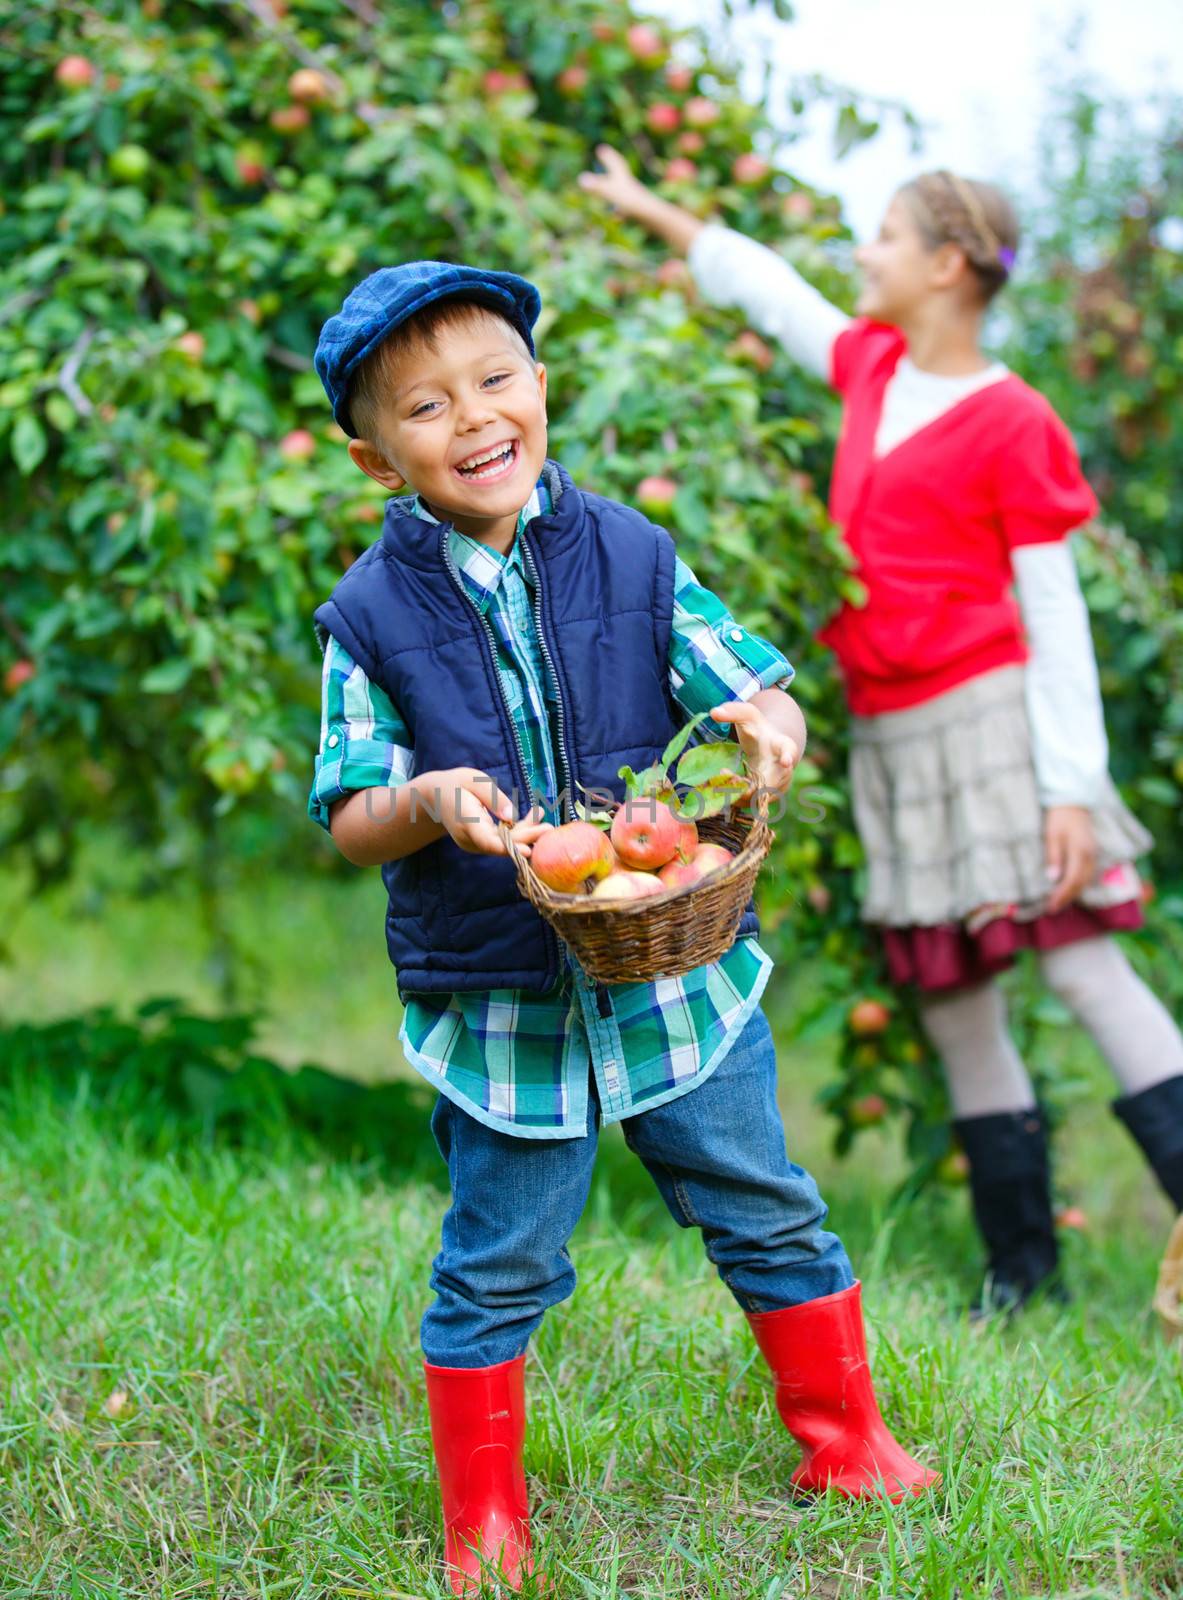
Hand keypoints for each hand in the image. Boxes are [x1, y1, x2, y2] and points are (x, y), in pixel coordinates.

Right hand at [436, 771, 551, 857]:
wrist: (435, 796)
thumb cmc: (455, 784)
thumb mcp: (473, 780)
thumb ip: (493, 797)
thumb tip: (513, 815)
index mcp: (466, 821)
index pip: (487, 841)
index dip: (509, 848)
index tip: (528, 850)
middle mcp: (469, 838)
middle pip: (501, 844)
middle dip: (526, 837)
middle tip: (548, 828)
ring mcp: (474, 843)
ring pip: (504, 843)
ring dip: (525, 832)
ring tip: (541, 815)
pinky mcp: (480, 842)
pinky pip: (501, 840)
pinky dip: (518, 830)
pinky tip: (534, 816)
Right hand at [577, 143, 650, 217]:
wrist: (650, 215)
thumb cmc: (629, 201)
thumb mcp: (609, 193)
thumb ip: (595, 186)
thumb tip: (581, 179)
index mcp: (621, 176)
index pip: (614, 163)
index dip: (607, 156)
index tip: (602, 149)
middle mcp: (628, 184)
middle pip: (620, 173)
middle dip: (614, 167)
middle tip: (610, 159)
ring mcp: (633, 197)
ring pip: (623, 190)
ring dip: (617, 187)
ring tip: (614, 186)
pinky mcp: (636, 210)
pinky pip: (626, 207)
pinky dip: (620, 209)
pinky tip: (618, 218)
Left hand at [709, 700, 798, 799]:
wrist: (767, 749)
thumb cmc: (758, 730)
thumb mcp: (747, 716)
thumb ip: (733, 711)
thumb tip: (713, 713)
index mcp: (784, 745)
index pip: (789, 750)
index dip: (788, 756)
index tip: (786, 761)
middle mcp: (785, 770)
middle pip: (770, 783)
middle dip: (747, 784)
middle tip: (722, 774)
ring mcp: (778, 786)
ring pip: (758, 797)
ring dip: (736, 792)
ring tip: (718, 779)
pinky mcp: (766, 798)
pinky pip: (750, 802)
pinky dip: (734, 797)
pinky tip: (721, 787)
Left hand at [1044, 805, 1096, 912]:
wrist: (1074, 804)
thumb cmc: (1059, 818)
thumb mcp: (1052, 835)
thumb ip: (1053, 856)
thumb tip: (1053, 879)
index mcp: (1081, 851)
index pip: (1072, 880)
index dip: (1062, 895)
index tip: (1051, 906)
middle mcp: (1091, 856)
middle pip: (1081, 884)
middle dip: (1067, 898)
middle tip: (1052, 909)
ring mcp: (1094, 855)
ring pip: (1086, 881)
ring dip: (1073, 893)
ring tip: (1058, 903)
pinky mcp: (1092, 855)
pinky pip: (1087, 875)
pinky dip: (1078, 885)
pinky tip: (1068, 890)